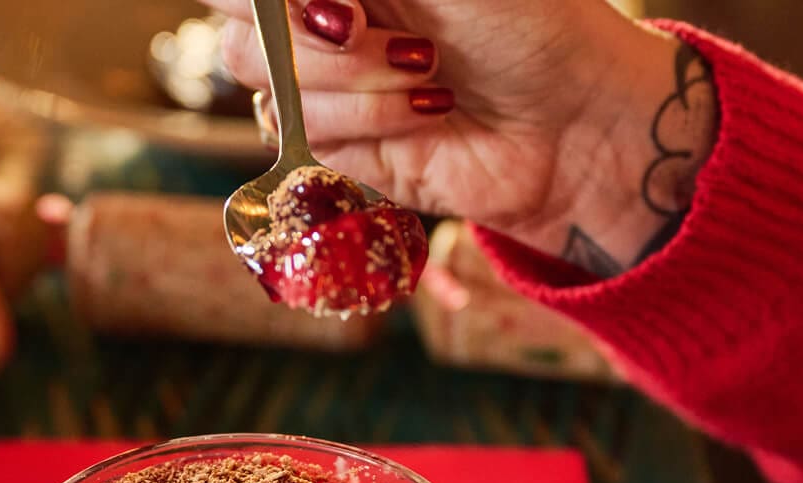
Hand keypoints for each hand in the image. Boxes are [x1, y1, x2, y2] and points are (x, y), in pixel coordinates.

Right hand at [204, 1, 718, 273]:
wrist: (568, 120)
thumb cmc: (523, 19)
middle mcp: (315, 14)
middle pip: (234, 25)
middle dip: (309, 31)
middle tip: (372, 25)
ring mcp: (319, 83)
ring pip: (267, 80)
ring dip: (351, 77)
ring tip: (425, 72)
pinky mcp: (334, 148)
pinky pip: (302, 133)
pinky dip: (366, 119)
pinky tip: (423, 111)